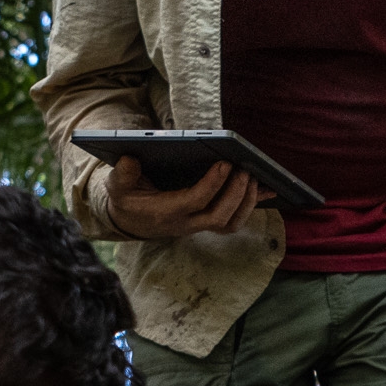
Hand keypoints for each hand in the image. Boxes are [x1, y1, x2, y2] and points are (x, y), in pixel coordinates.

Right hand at [103, 155, 265, 237]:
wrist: (131, 220)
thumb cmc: (127, 198)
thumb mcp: (117, 186)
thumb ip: (121, 175)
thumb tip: (129, 160)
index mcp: (165, 212)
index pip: (194, 201)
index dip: (212, 184)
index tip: (224, 163)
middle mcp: (186, 224)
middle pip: (219, 217)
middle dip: (236, 194)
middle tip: (246, 169)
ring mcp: (199, 226)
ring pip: (230, 223)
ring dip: (247, 202)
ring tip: (254, 176)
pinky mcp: (208, 222)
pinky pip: (234, 220)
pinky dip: (252, 205)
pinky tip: (267, 189)